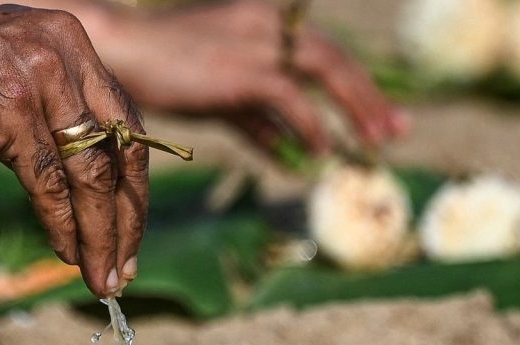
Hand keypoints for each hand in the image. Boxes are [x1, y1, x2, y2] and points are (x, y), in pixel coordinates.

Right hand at [0, 2, 145, 295]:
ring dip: (101, 236)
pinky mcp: (7, 107)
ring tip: (103, 277)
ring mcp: (40, 77)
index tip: (132, 231)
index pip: (126, 125)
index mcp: (72, 41)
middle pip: (122, 152)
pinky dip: (64, 226)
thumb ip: (48, 107)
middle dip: (128, 219)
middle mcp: (66, 52)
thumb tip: (82, 170)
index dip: (135, 186)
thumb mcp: (5, 74)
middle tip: (126, 268)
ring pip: (90, 176)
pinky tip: (69, 254)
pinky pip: (49, 183)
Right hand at [94, 0, 409, 154]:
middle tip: (397, 130)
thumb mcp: (224, 96)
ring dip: (356, 110)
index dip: (359, 84)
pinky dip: (312, 126)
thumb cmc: (166, 72)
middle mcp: (269, 20)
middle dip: (370, 97)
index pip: (326, 50)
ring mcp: (259, 40)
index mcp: (266, 17)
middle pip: (336, 58)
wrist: (122, 53)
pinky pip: (293, 100)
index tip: (385, 115)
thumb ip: (260, 119)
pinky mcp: (246, 68)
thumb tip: (293, 151)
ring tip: (374, 143)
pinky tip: (323, 152)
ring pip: (326, 71)